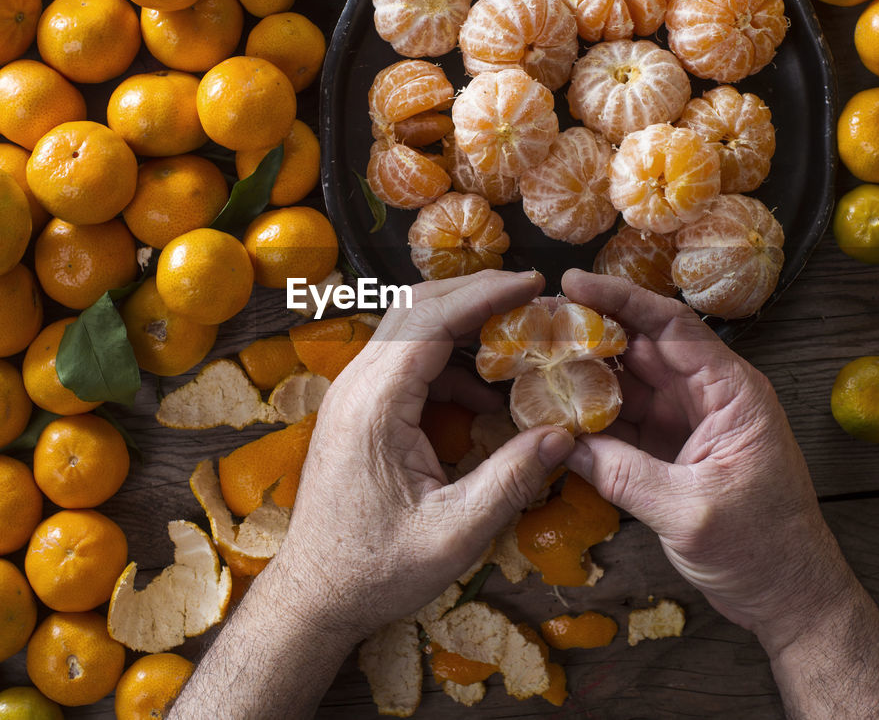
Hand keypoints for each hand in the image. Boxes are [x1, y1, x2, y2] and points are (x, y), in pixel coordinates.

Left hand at [269, 269, 575, 641]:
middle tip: (533, 297)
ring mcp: (351, 395)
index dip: (485, 294)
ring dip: (461, 323)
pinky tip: (484, 394)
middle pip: (415, 308)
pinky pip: (403, 361)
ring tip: (517, 338)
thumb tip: (563, 435)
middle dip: (476, 293)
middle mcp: (355, 387)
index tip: (534, 283)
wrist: (315, 595)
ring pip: (407, 329)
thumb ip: (510, 480)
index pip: (431, 320)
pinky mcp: (356, 410)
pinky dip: (447, 360)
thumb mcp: (455, 533)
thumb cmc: (377, 569)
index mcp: (375, 405)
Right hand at [560, 269, 853, 652]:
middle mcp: (710, 398)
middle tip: (537, 321)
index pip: (672, 327)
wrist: (790, 598)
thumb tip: (562, 444)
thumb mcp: (690, 511)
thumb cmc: (763, 550)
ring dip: (585, 374)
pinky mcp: (671, 454)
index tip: (573, 282)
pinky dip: (591, 417)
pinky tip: (554, 411)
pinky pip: (625, 423)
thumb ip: (624, 475)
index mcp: (732, 393)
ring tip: (534, 359)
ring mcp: (689, 426)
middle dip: (592, 332)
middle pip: (644, 348)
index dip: (622, 299)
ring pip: (629, 384)